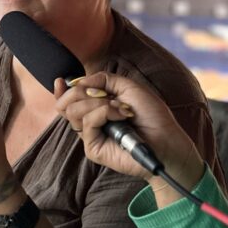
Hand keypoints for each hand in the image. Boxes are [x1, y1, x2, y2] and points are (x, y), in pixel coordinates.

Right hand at [54, 72, 203, 186]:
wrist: (166, 139)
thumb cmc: (152, 115)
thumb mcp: (128, 87)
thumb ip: (103, 79)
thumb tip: (79, 81)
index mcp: (97, 107)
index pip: (69, 99)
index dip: (62, 90)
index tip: (61, 80)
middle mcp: (92, 121)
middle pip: (67, 103)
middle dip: (82, 92)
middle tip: (104, 95)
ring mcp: (92, 135)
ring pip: (73, 111)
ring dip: (98, 102)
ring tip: (121, 109)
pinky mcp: (93, 148)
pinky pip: (88, 123)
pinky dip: (104, 113)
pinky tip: (122, 116)